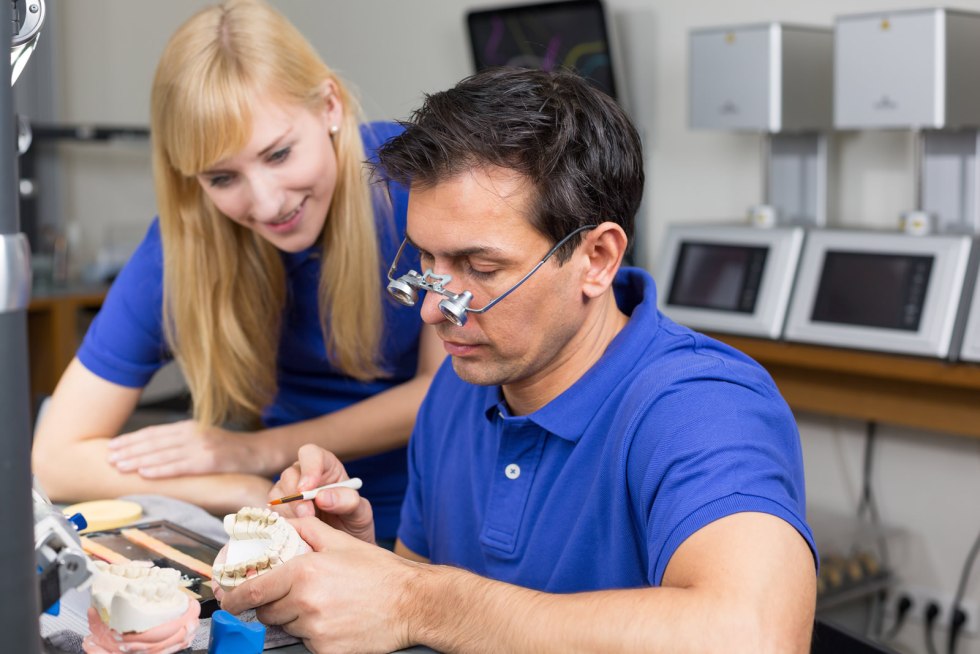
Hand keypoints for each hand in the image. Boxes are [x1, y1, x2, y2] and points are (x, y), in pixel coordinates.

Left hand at [107, 420, 263, 477]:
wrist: (257, 453)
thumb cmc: (227, 450)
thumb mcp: (202, 439)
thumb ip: (180, 443)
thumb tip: (152, 452)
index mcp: (188, 427)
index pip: (154, 432)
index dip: (131, 439)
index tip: (112, 446)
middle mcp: (192, 433)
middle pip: (154, 441)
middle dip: (129, 449)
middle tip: (108, 457)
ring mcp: (201, 446)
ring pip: (162, 454)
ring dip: (138, 460)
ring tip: (119, 466)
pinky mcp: (209, 461)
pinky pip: (180, 466)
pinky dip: (160, 469)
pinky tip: (144, 473)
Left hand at [219, 518, 417, 653]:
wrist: (412, 603)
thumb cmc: (379, 572)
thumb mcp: (342, 542)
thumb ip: (306, 528)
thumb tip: (280, 520)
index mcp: (304, 571)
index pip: (254, 591)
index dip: (235, 598)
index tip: (228, 600)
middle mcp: (306, 602)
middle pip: (267, 611)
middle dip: (273, 603)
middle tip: (295, 594)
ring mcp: (316, 629)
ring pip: (287, 626)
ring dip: (296, 616)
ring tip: (324, 604)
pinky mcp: (326, 650)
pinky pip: (307, 642)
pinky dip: (314, 633)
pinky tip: (335, 620)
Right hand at [270, 444, 374, 543]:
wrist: (343, 547)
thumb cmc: (353, 522)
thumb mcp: (360, 512)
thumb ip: (347, 501)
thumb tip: (321, 497)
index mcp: (326, 466)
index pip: (311, 454)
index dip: (308, 468)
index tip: (308, 489)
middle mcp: (304, 474)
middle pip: (290, 474)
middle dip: (297, 496)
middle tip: (308, 516)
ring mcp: (289, 491)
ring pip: (278, 494)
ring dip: (290, 512)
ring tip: (308, 526)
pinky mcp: (280, 510)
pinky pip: (273, 512)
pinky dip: (284, 522)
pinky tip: (299, 531)